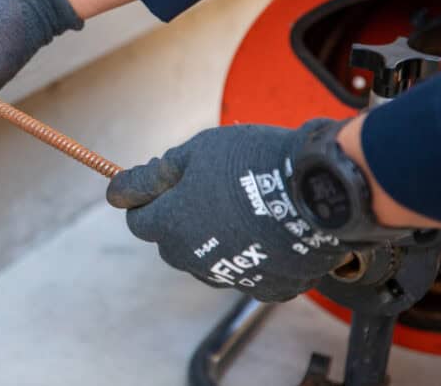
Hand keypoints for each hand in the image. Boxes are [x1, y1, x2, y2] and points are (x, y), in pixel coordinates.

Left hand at [107, 121, 350, 301]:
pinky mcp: (266, 287)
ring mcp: (231, 276)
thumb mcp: (195, 152)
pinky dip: (250, 253)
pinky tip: (266, 229)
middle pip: (170, 242)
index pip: (139, 221)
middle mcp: (194, 259)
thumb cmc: (253, 162)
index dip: (149, 199)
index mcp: (170, 226)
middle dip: (179, 219)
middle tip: (210, 188)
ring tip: (244, 205)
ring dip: (213, 237)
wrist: (321, 188)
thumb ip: (154, 175)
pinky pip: (246, 271)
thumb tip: (119, 191)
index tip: (167, 183)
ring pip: (206, 259)